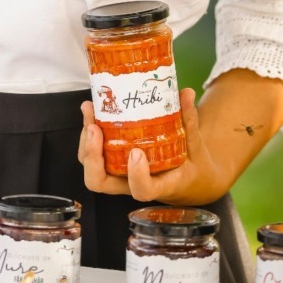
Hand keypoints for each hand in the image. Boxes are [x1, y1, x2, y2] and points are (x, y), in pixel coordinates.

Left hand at [77, 89, 228, 205]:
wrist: (187, 181)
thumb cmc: (192, 167)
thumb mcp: (196, 146)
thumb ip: (190, 121)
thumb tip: (187, 92)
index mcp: (160, 185)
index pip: (142, 190)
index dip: (136, 176)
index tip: (137, 153)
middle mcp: (133, 183)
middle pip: (100, 182)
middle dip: (92, 157)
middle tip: (95, 128)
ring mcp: (120, 175)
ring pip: (92, 168)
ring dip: (86, 141)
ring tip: (90, 110)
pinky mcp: (114, 163)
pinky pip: (94, 154)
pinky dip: (88, 134)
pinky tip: (92, 110)